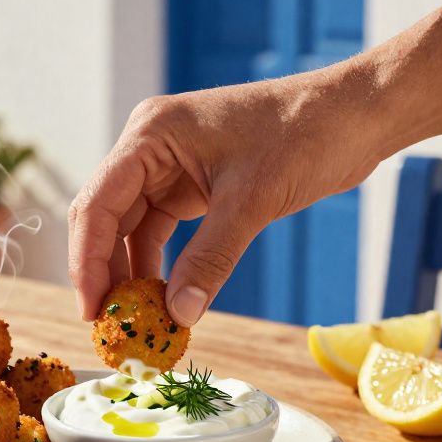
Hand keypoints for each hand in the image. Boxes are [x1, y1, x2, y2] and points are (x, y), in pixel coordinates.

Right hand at [67, 66, 386, 326]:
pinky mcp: (191, 184)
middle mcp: (149, 146)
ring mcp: (168, 165)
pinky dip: (158, 265)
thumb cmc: (305, 135)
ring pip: (129, 228)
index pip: (97, 203)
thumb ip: (209, 259)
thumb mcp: (251, 202)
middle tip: (107, 325)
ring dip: (129, 273)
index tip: (91, 310)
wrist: (355, 116)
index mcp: (151, 134)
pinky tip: (162, 300)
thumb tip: (179, 315)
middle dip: (103, 272)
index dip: (86, 261)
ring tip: (133, 321)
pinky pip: (159, 230)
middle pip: (105, 217)